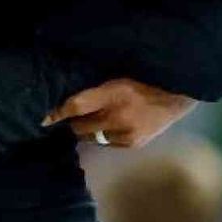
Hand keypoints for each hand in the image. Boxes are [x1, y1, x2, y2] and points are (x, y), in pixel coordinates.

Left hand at [42, 78, 196, 147]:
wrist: (177, 95)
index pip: (76, 106)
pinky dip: (105, 135)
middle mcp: (117, 116)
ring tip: (94, 120)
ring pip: (92, 138)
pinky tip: (111, 126)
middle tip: (75, 115)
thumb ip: (96, 89)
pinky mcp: (133, 144)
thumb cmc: (145, 79)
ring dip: (89, 130)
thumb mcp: (119, 76)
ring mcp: (126, 134)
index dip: (57, 113)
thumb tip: (70, 99)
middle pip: (80, 127)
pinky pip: (107, 143)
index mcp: (113, 93)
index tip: (43, 119)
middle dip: (74, 122)